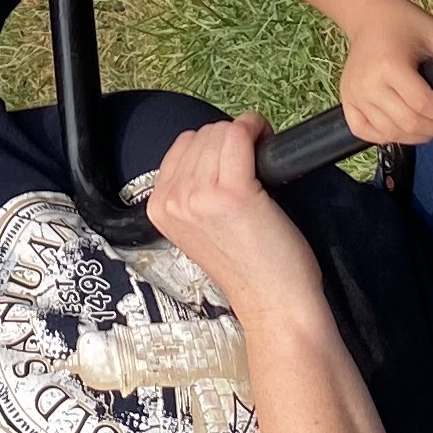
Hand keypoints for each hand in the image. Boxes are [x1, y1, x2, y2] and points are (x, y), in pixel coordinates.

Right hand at [141, 115, 329, 318]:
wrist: (273, 302)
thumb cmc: (250, 267)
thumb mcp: (200, 229)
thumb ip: (192, 192)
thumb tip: (214, 149)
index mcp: (159, 208)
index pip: (182, 146)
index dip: (215, 149)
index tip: (235, 164)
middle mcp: (172, 200)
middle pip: (202, 135)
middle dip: (231, 142)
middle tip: (253, 170)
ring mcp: (199, 196)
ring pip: (221, 132)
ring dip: (247, 137)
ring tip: (262, 167)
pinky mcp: (231, 193)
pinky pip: (239, 135)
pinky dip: (256, 129)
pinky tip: (268, 144)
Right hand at [335, 0, 432, 147]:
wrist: (369, 15)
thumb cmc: (405, 23)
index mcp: (390, 64)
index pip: (422, 104)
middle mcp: (368, 83)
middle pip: (408, 123)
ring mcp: (354, 95)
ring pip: (390, 133)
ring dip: (418, 136)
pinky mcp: (347, 102)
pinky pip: (367, 133)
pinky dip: (389, 137)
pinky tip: (405, 128)